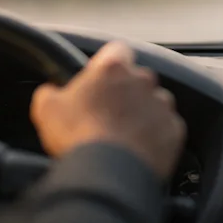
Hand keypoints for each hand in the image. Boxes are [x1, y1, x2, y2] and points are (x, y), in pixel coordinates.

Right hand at [30, 41, 185, 179]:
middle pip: (137, 79)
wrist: (108, 172)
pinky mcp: (174, 129)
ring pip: (154, 103)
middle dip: (125, 93)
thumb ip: (50, 91)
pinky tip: (138, 149)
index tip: (99, 80)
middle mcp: (143, 79)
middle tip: (107, 114)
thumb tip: (50, 91)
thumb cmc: (78, 135)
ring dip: (142, 114)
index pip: (117, 50)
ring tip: (123, 136)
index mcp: (113, 67)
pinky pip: (166, 128)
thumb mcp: (47, 108)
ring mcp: (162, 104)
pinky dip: (155, 137)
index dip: (107, 64)